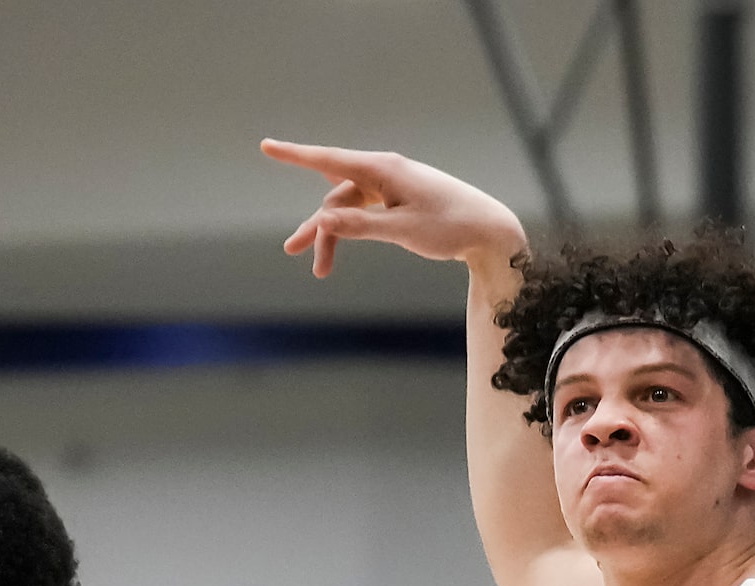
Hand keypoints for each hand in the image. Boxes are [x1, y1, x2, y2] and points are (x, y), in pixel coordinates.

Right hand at [260, 140, 525, 277]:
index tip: (266, 146)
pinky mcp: (398, 200)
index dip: (294, 155)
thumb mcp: (402, 230)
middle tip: (292, 251)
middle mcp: (384, 172)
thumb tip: (322, 219)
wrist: (488, 231)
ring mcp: (391, 186)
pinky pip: (364, 212)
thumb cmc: (450, 227)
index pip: (328, 160)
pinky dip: (352, 230)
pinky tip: (340, 247)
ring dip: (334, 236)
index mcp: (383, 170)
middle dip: (317, 226)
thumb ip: (360, 225)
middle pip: (335, 196)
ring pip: (348, 209)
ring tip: (320, 270)